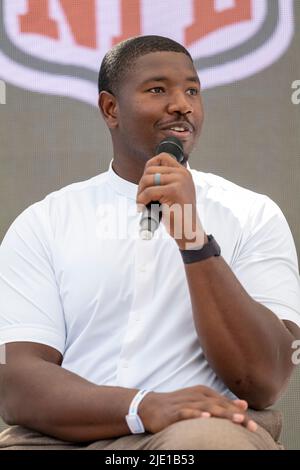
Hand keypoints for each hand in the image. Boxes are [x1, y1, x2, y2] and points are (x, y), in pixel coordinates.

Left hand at [137, 153, 204, 248]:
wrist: (188, 232)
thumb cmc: (178, 216)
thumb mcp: (174, 194)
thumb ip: (165, 182)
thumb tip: (146, 176)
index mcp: (183, 173)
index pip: (162, 157)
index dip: (149, 166)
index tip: (146, 182)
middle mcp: (183, 174)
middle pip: (151, 169)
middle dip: (141, 184)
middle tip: (141, 198)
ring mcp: (180, 181)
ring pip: (148, 179)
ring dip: (140, 192)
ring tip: (141, 203)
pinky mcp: (175, 190)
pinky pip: (149, 191)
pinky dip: (141, 200)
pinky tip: (143, 207)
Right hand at [138, 385, 256, 433]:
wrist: (150, 406)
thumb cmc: (178, 405)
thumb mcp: (200, 401)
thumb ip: (221, 402)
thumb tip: (244, 405)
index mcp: (204, 392)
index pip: (226, 403)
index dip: (240, 414)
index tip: (255, 426)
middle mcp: (197, 396)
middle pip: (220, 405)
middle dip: (237, 415)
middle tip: (252, 425)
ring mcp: (186, 403)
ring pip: (207, 408)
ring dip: (223, 413)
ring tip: (237, 419)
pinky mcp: (174, 412)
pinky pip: (187, 413)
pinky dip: (197, 414)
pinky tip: (206, 418)